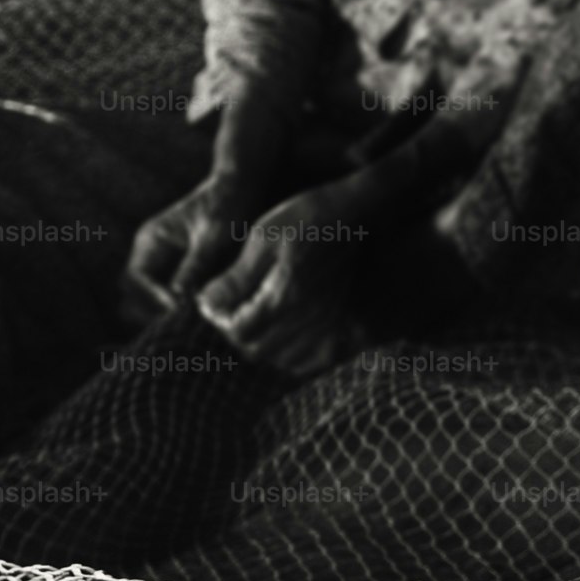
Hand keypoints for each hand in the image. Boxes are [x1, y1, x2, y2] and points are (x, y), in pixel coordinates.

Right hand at [122, 168, 273, 328]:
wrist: (239, 187)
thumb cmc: (226, 205)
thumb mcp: (213, 235)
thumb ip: (196, 263)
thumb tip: (177, 296)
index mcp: (150, 240)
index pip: (135, 278)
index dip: (152, 297)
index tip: (177, 310)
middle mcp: (150, 253)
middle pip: (133, 294)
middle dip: (152, 311)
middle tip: (182, 325)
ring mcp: (161, 264)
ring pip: (147, 300)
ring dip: (163, 313)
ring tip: (190, 325)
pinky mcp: (178, 272)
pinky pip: (167, 297)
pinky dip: (177, 309)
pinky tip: (198, 319)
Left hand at [192, 184, 368, 377]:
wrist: (372, 217)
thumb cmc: (316, 218)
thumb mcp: (267, 235)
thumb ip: (237, 277)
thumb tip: (207, 304)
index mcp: (285, 298)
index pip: (237, 330)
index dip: (220, 317)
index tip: (213, 300)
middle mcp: (310, 325)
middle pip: (257, 349)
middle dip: (238, 330)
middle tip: (232, 308)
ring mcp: (334, 334)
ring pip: (282, 360)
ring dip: (264, 344)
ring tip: (260, 317)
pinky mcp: (352, 337)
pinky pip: (313, 362)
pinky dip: (294, 353)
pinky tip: (291, 331)